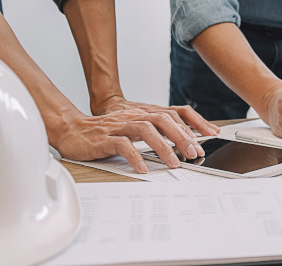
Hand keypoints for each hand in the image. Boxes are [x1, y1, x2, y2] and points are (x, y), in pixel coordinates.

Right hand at [51, 108, 209, 173]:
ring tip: (173, 163)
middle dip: (182, 136)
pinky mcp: (106, 138)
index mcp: (145, 113)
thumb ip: (156, 132)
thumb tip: (182, 143)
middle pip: (164, 119)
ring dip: (163, 146)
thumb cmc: (106, 131)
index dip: (193, 123)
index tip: (208, 137)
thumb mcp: (135, 128)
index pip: (175, 113)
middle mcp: (135, 116)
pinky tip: (143, 168)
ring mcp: (120, 126)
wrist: (73, 129)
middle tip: (193, 153)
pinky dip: (135, 157)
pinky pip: (123, 145)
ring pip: (146, 130)